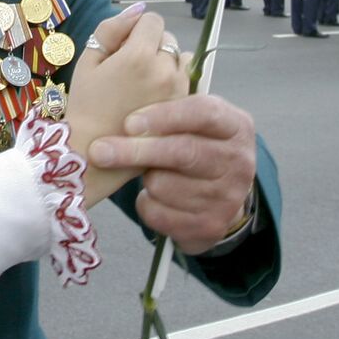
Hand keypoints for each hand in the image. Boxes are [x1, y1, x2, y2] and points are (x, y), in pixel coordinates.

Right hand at [65, 6, 188, 206]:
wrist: (94, 153)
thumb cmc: (85, 105)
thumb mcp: (88, 62)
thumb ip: (111, 29)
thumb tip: (137, 10)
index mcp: (139, 55)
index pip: (151, 20)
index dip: (133, 30)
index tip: (119, 49)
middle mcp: (165, 69)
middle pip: (166, 38)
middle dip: (149, 45)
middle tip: (127, 70)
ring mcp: (179, 89)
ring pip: (179, 57)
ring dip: (164, 62)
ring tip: (141, 84)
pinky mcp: (185, 106)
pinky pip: (184, 79)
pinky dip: (171, 81)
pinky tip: (151, 97)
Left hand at [88, 94, 257, 254]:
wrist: (220, 195)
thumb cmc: (194, 146)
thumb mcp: (191, 122)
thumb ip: (164, 113)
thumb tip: (120, 119)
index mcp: (236, 126)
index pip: (203, 114)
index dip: (164, 116)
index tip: (129, 123)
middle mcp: (239, 162)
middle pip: (182, 152)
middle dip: (136, 151)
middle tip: (99, 151)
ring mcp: (228, 197)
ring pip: (164, 185)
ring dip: (146, 180)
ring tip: (153, 175)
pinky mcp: (210, 226)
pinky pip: (158, 214)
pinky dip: (146, 204)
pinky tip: (156, 198)